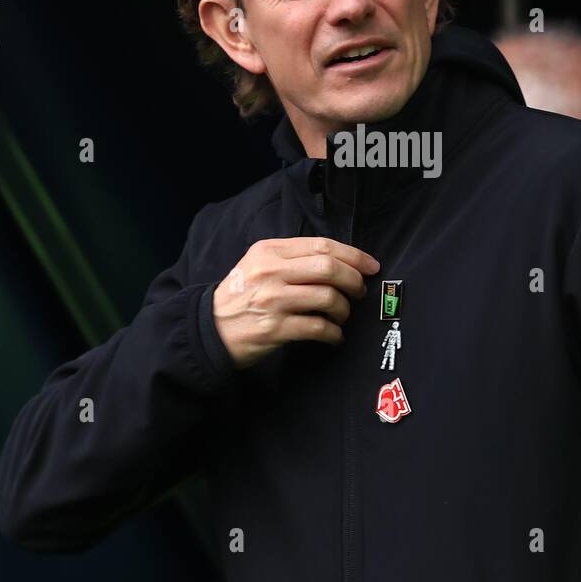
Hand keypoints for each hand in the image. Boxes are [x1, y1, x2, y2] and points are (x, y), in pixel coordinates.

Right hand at [212, 237, 379, 368]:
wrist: (209, 329)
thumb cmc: (241, 296)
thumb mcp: (258, 264)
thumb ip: (292, 257)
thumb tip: (341, 261)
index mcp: (269, 251)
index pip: (322, 246)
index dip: (354, 255)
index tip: (371, 266)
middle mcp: (271, 272)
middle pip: (329, 268)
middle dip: (354, 281)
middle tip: (359, 291)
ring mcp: (272, 301)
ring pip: (328, 298)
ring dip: (344, 309)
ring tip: (342, 315)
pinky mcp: (275, 329)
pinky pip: (318, 329)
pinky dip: (334, 334)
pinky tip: (334, 336)